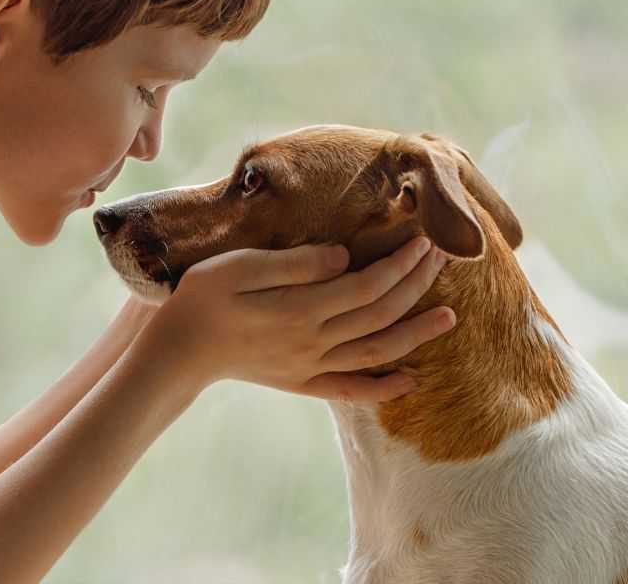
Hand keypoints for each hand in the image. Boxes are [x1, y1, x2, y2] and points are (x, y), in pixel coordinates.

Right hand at [147, 236, 454, 401]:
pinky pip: (351, 390)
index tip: (424, 238)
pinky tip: (409, 382)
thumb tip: (343, 256)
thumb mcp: (238, 266)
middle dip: (417, 284)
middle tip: (443, 258)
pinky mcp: (301, 382)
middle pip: (380, 313)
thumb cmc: (201, 298)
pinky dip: (384, 388)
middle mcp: (314, 341)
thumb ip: (293, 262)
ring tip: (450, 317)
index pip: (368, 283)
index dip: (401, 262)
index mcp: (301, 309)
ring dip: (416, 334)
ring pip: (377, 352)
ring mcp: (309, 366)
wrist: (177, 352)